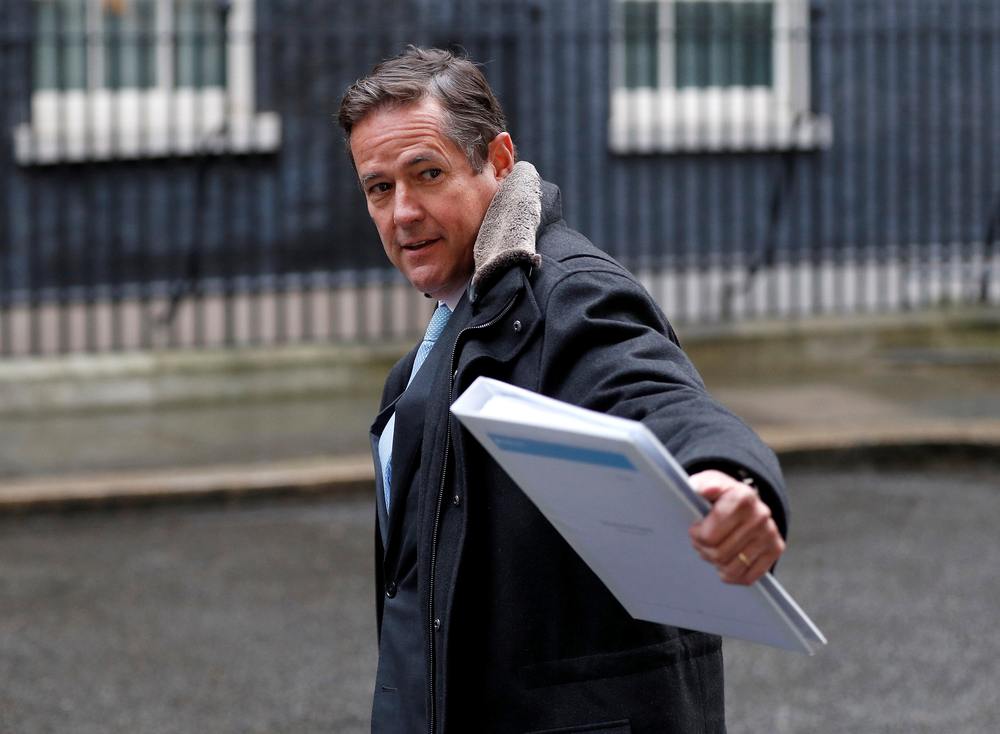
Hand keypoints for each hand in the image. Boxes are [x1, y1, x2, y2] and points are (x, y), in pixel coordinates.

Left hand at [687, 469, 784, 584]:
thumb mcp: (710, 482)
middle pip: (718, 554)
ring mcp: (769, 534)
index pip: (709, 536)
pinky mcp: (775, 549)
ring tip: (715, 548)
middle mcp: (760, 516)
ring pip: (730, 568)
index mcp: (742, 497)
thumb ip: (703, 484)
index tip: (696, 528)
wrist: (747, 500)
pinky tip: (729, 559)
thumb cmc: (723, 495)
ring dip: (717, 563)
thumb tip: (703, 488)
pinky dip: (733, 574)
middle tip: (703, 540)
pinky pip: (747, 577)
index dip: (696, 535)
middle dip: (704, 549)